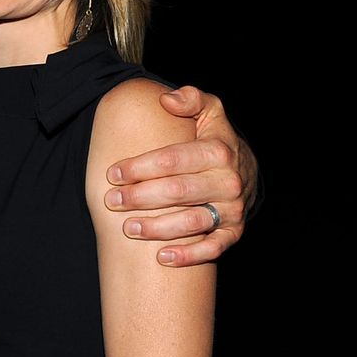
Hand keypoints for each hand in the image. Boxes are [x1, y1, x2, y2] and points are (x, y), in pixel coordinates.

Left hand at [104, 85, 258, 266]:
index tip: (113, 173)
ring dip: (157, 228)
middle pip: (178, 192)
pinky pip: (213, 247)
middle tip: (111, 201)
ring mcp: (232, 209)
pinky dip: (188, 255)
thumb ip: (190, 98)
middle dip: (140, 197)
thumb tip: (167, 100)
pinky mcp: (234, 231)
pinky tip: (162, 257)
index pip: (172, 160)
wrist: (245, 168)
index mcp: (218, 151)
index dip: (140, 167)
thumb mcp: (209, 110)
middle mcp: (228, 182)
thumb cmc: (214, 137)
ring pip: (192, 222)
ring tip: (127, 228)